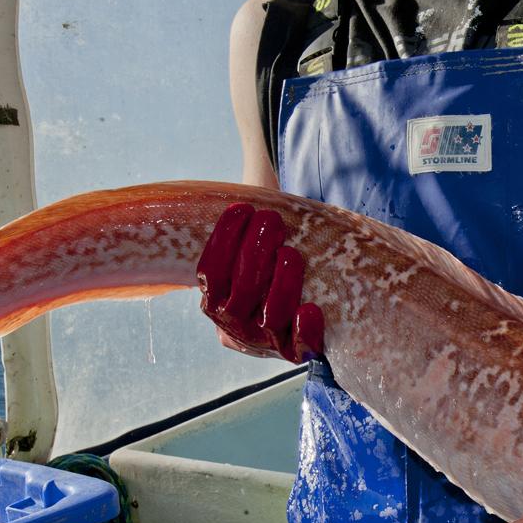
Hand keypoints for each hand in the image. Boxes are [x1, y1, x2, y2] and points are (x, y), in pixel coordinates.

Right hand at [196, 203, 323, 362]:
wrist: (301, 316)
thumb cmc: (272, 267)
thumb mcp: (253, 245)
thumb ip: (248, 220)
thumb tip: (250, 169)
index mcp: (215, 300)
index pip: (211, 273)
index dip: (224, 240)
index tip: (242, 208)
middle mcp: (235, 325)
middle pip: (239, 293)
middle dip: (254, 252)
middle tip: (272, 220)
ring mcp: (266, 342)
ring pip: (269, 318)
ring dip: (280, 284)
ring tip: (291, 254)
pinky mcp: (296, 352)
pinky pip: (299, 347)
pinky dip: (304, 330)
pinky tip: (311, 309)